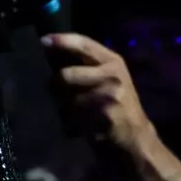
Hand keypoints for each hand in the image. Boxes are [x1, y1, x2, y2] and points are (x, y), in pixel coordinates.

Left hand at [41, 31, 159, 159]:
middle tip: (56, 94)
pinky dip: (69, 127)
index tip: (43, 40)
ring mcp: (109, 98)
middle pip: (66, 75)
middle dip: (54, 87)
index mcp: (114, 63)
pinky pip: (70, 120)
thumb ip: (87, 65)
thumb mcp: (109, 79)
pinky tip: (79, 129)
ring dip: (63, 110)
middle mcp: (113, 76)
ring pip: (65, 100)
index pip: (84, 44)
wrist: (137, 140)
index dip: (62, 41)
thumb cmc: (118, 106)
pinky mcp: (104, 119)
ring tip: (75, 115)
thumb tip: (51, 52)